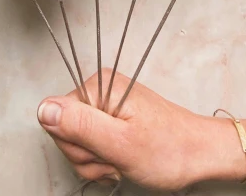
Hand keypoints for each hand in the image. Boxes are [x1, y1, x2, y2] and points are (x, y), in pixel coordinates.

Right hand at [37, 69, 244, 190]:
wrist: (201, 155)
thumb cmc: (170, 150)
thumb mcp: (121, 143)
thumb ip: (79, 125)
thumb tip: (44, 109)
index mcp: (100, 85)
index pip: (57, 115)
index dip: (75, 143)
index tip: (102, 151)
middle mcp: (101, 88)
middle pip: (66, 129)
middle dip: (87, 155)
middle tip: (115, 159)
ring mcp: (107, 102)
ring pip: (78, 141)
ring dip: (97, 161)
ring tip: (122, 161)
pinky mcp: (112, 117)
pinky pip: (91, 142)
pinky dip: (104, 159)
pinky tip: (121, 161)